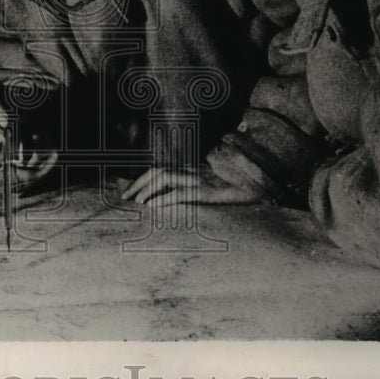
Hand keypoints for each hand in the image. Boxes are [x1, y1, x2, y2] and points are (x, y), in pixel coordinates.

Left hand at [121, 164, 264, 205]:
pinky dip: (165, 199)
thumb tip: (172, 202)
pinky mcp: (205, 191)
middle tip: (126, 198)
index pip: (160, 170)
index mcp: (190, 171)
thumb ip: (192, 190)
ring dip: (148, 189)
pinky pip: (180, 193)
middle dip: (138, 183)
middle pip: (157, 171)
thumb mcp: (208, 188)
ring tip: (138, 203)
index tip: (130, 192)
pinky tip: (155, 208)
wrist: (254, 188)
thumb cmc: (232, 191)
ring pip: (164, 177)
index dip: (142, 179)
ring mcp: (197, 180)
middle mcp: (191, 171)